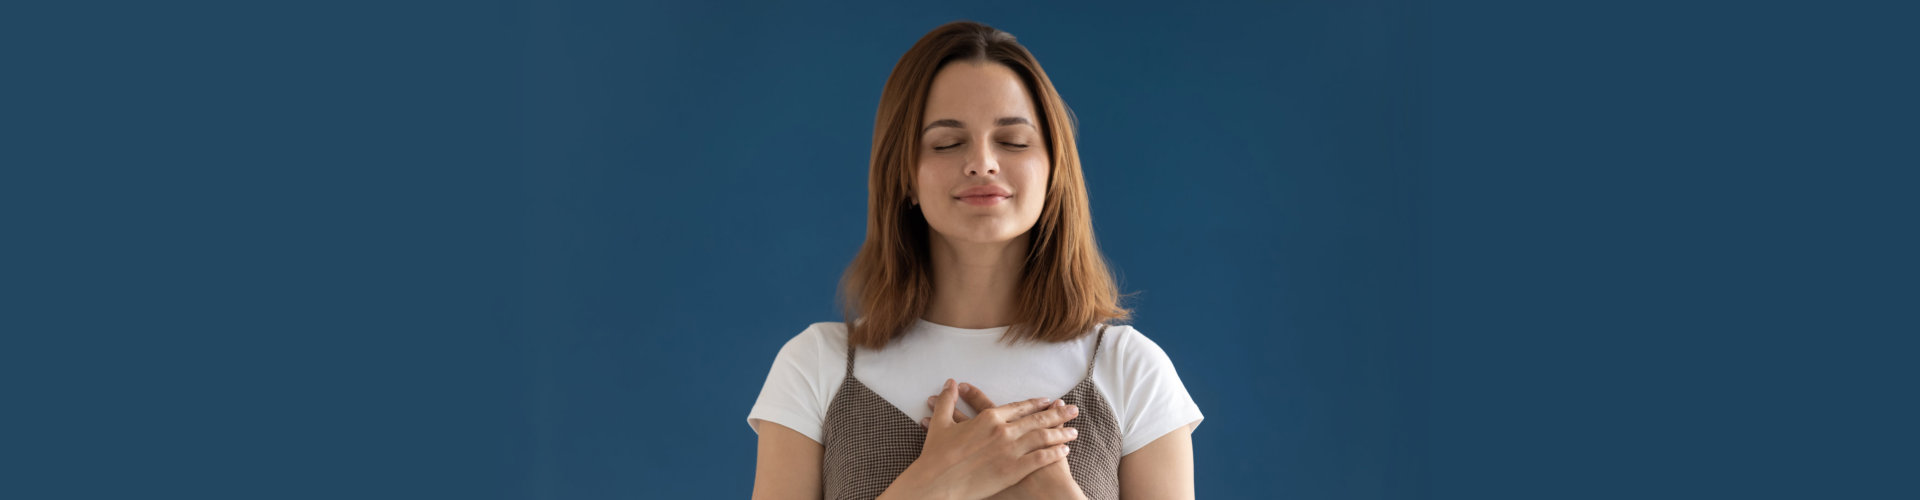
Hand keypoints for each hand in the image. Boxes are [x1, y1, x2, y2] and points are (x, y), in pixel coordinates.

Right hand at [877, 379, 1079, 499]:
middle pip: (1037, 419)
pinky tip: (1065, 450)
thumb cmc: (937, 456)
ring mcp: (1010, 451)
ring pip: (1043, 437)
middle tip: (1074, 410)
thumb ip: (948, 401)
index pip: (1019, 407)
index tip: (1049, 401)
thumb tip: (950, 383)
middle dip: (1058, 414)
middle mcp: (1003, 431)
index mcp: (988, 418)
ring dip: (1061, 433)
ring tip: (1075, 430)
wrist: (937, 483)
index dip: (1036, 404)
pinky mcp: (1013, 470)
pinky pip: (1040, 458)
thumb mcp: (941, 424)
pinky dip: (1055, 453)